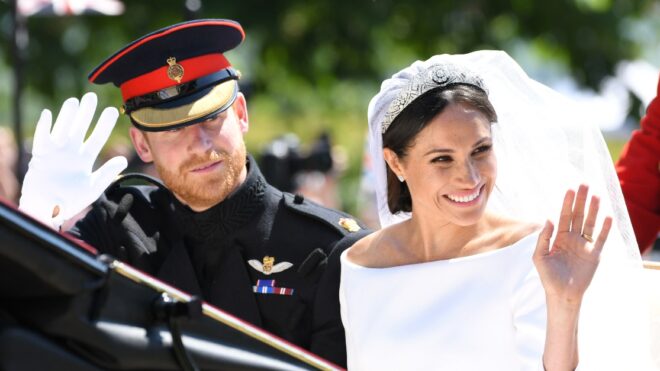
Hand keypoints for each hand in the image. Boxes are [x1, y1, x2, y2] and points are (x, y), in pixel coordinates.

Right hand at [19, 93, 126, 228]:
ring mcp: (55, 152)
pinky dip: (43, 127)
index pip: (97, 138)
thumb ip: (107, 173)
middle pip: (79, 128)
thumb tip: (124, 160)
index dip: (104, 124)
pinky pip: (41, 138)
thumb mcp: (93, 187)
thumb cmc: (71, 199)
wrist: (49, 208)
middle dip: (85, 113)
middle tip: (92, 97)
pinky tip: (47, 114)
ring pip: (62, 128)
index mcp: (85, 158)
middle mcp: (71, 151)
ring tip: (74, 101)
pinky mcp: (40, 155)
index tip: (112, 110)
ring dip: (67, 115)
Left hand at [533, 184, 611, 305]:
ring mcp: (584, 245)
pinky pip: (601, 239)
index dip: (567, 203)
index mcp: (559, 238)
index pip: (564, 216)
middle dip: (581, 201)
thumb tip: (549, 219)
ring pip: (590, 224)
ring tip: (597, 196)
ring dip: (594, 210)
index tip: (570, 189)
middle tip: (584, 185)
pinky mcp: (594, 254)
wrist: (562, 294)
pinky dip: (605, 228)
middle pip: (578, 216)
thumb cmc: (548, 276)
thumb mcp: (540, 256)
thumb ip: (543, 238)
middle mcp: (572, 239)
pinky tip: (607, 217)